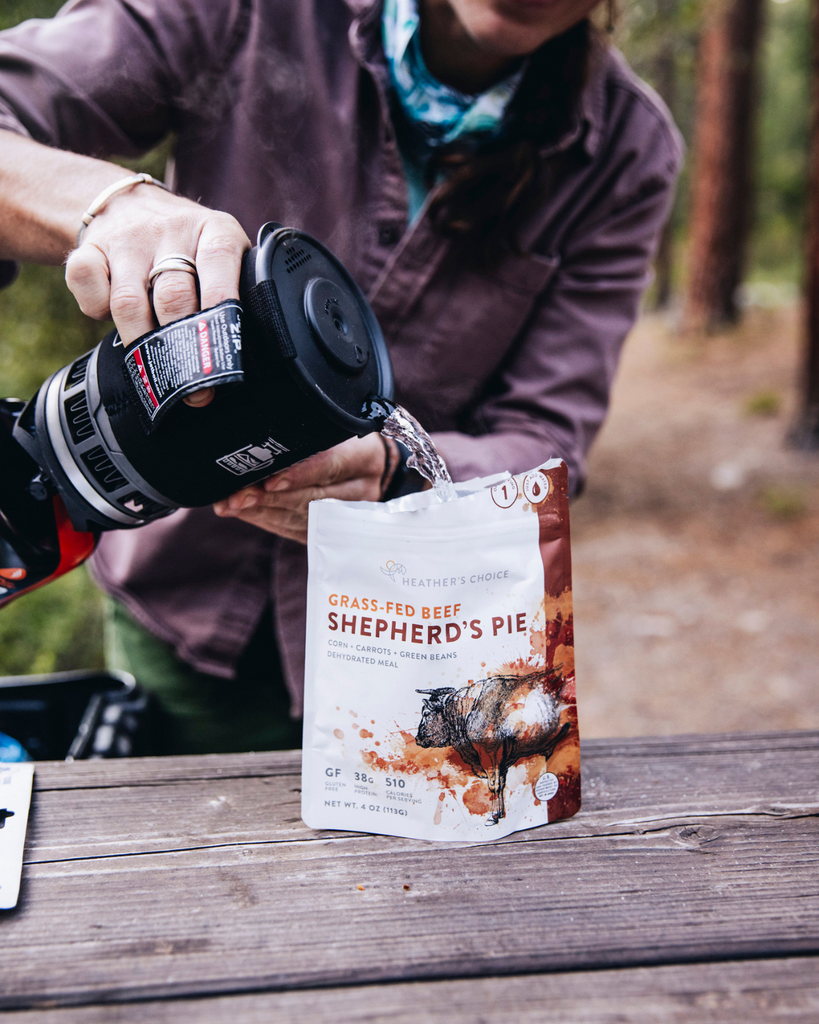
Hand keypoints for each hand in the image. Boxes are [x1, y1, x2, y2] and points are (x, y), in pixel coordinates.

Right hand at [64, 181, 249, 406]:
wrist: (128, 203)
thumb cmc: (186, 245)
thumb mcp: (219, 252)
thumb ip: (232, 290)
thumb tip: (237, 355)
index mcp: (214, 231)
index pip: (219, 265)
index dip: (219, 308)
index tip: (219, 351)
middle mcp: (172, 230)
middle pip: (174, 296)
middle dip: (181, 347)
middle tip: (191, 386)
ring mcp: (128, 238)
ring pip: (129, 302)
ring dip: (141, 341)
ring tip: (153, 368)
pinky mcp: (90, 246)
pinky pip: (87, 286)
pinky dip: (94, 310)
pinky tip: (108, 316)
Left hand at [213, 434, 396, 543]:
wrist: (370, 464)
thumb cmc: (344, 439)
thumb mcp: (334, 428)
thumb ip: (307, 435)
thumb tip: (261, 440)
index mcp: (365, 457)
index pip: (331, 466)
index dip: (300, 475)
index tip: (268, 480)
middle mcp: (362, 490)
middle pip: (313, 499)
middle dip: (270, 499)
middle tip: (236, 497)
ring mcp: (350, 515)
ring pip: (302, 518)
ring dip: (262, 512)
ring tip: (231, 505)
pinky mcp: (333, 531)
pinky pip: (297, 530)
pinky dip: (268, 521)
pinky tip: (245, 513)